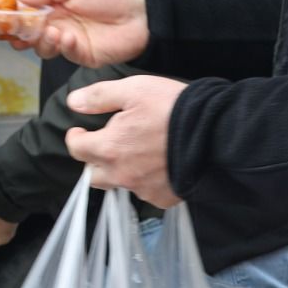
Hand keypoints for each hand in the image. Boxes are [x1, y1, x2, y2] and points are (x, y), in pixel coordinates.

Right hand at [12, 0, 148, 66]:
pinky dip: (61, 46)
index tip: (0, 17)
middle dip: (19, 33)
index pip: (26, 10)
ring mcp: (69, 39)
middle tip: (15, 32)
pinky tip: (68, 37)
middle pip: (28, 32)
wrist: (143, 12)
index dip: (13, 14)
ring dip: (41, 40)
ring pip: (41, 46)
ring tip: (52, 31)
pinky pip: (62, 53)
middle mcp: (59, 21)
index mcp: (55, 1)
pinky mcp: (81, 54)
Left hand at [64, 75, 186, 207]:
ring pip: (121, 184)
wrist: (214, 133)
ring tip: (137, 153)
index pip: (77, 150)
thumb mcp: (133, 90)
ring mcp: (144, 189)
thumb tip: (73, 103)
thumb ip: (99, 97)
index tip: (80, 131)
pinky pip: (147, 193)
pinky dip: (147, 181)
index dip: (76, 137)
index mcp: (110, 148)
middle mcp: (122, 174)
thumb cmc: (173, 108)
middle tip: (107, 144)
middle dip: (95, 161)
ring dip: (122, 171)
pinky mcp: (164, 198)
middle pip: (94, 176)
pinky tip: (158, 165)